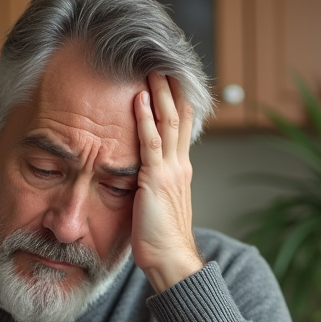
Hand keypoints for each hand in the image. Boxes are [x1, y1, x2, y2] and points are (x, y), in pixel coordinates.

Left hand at [131, 72, 203, 292]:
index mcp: (180, 170)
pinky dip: (145, 117)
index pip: (182, 128)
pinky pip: (150, 141)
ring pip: (168, 122)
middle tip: (163, 62)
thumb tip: (139, 173)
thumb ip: (152, 183)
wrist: (170, 259)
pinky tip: (140, 98)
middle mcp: (180, 165)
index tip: (171, 80)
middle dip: (172, 89)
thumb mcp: (157, 203)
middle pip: (179, 117)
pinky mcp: (156, 178)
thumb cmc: (160, 239)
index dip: (178, 102)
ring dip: (160, 93)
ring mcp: (170, 170)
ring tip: (151, 69)